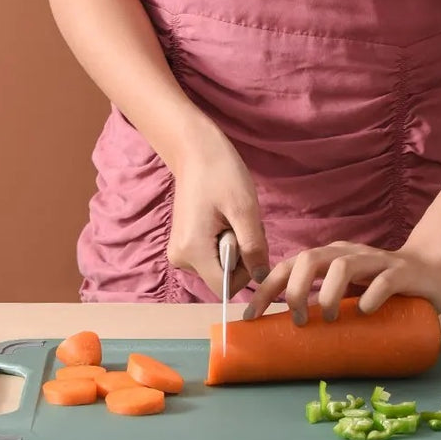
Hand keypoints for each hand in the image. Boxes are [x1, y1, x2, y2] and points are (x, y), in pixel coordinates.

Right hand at [167, 127, 269, 298]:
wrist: (195, 151)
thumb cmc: (221, 174)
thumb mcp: (244, 210)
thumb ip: (253, 247)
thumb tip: (260, 277)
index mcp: (192, 251)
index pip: (226, 287)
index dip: (246, 271)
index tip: (249, 239)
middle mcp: (180, 259)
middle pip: (223, 278)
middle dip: (241, 256)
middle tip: (241, 222)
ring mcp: (179, 253)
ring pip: (220, 268)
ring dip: (235, 249)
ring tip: (232, 218)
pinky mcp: (184, 246)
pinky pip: (213, 258)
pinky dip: (225, 244)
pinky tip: (224, 220)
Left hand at [244, 241, 440, 323]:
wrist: (432, 270)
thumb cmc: (381, 287)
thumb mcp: (347, 294)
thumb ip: (324, 304)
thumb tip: (288, 336)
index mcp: (329, 258)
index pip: (289, 265)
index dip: (267, 288)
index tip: (252, 315)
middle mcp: (348, 253)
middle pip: (310, 259)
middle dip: (295, 289)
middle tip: (297, 319)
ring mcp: (375, 260)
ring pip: (343, 265)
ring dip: (328, 293)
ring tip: (328, 318)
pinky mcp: (402, 272)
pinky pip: (384, 279)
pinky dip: (371, 296)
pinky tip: (364, 311)